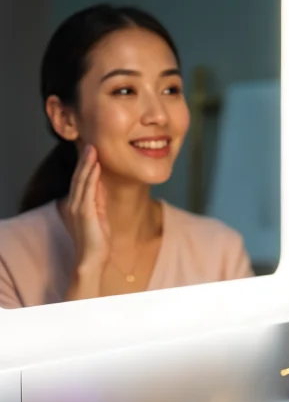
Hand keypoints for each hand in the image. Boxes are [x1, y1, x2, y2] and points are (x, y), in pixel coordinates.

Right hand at [63, 144, 110, 271]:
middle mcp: (73, 203)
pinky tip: (95, 167)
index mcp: (77, 204)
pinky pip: (88, 191)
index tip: (91, 150)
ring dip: (87, 164)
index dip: (85, 165)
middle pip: (79, 177)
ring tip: (92, 150)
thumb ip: (99, 199)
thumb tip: (101, 183)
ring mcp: (77, 208)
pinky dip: (92, 178)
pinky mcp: (84, 213)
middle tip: (90, 143)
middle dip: (85, 160)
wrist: (92, 258)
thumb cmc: (97, 239)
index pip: (80, 180)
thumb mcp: (100, 214)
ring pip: (82, 181)